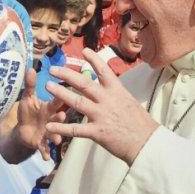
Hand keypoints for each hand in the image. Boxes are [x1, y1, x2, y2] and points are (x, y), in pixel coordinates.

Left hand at [14, 68, 66, 159]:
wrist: (24, 130)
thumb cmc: (29, 112)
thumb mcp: (27, 98)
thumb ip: (29, 85)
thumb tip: (30, 68)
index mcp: (50, 108)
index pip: (56, 102)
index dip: (59, 98)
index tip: (63, 94)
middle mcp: (52, 120)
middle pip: (58, 119)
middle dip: (60, 119)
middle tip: (62, 116)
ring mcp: (49, 132)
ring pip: (55, 134)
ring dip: (56, 137)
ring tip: (57, 140)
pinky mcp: (42, 143)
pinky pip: (44, 148)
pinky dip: (45, 153)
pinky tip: (46, 158)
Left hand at [45, 49, 158, 164]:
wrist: (147, 143)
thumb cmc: (139, 123)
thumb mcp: (128, 101)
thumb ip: (114, 93)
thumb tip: (105, 84)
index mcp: (117, 91)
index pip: (104, 71)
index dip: (94, 59)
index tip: (84, 50)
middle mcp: (107, 100)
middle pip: (83, 83)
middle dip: (66, 74)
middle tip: (52, 69)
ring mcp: (101, 115)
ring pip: (76, 102)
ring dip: (60, 93)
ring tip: (47, 86)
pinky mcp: (96, 132)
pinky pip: (75, 129)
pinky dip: (61, 128)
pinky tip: (49, 126)